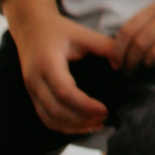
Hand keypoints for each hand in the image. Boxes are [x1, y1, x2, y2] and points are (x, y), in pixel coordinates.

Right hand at [2, 0, 119, 133]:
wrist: (31, 28)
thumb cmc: (60, 30)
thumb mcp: (83, 34)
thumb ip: (105, 46)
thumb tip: (123, 64)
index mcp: (48, 63)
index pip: (65, 92)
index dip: (85, 105)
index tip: (105, 109)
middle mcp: (35, 79)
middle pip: (55, 109)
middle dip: (81, 119)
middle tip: (105, 118)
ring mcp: (31, 89)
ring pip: (49, 117)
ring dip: (72, 126)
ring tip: (97, 124)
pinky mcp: (32, 95)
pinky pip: (44, 117)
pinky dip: (62, 126)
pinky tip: (82, 125)